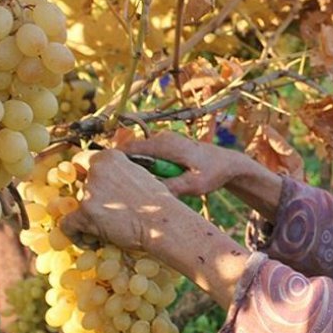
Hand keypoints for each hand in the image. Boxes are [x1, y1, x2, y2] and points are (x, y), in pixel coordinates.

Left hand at [60, 150, 174, 251]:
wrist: (163, 223)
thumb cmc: (158, 203)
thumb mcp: (140, 176)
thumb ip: (119, 174)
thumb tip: (105, 181)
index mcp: (110, 157)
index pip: (81, 160)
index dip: (81, 174)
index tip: (84, 185)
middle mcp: (97, 170)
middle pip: (79, 186)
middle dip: (88, 201)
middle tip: (104, 214)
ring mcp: (89, 191)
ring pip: (73, 206)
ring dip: (85, 219)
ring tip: (104, 231)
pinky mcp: (85, 213)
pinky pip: (67, 225)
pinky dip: (75, 235)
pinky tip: (92, 242)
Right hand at [119, 131, 243, 195]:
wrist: (228, 163)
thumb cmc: (213, 172)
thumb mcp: (194, 185)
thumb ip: (172, 187)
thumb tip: (149, 194)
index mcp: (165, 144)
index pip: (129, 149)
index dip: (114, 163)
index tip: (105, 179)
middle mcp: (162, 138)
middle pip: (130, 151)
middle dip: (122, 168)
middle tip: (117, 188)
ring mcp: (164, 140)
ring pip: (138, 154)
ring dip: (134, 169)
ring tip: (132, 187)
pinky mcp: (167, 146)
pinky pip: (147, 156)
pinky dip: (144, 168)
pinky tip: (147, 183)